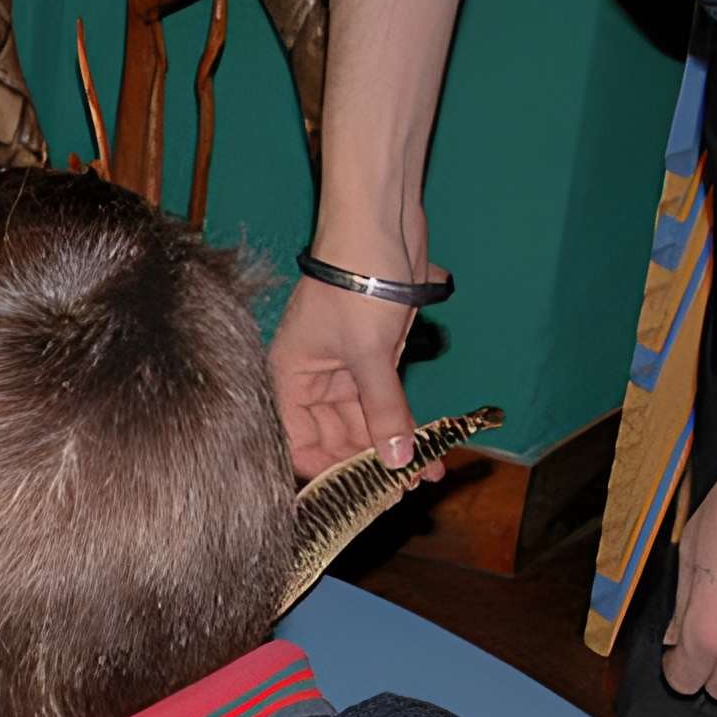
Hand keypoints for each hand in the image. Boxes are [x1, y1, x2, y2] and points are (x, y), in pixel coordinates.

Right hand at [269, 273, 433, 481]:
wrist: (380, 225)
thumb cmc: (356, 283)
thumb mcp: (370, 354)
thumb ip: (384, 411)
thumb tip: (396, 462)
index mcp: (287, 378)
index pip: (299, 442)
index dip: (328, 470)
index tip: (363, 492)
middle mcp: (311, 380)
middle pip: (335, 437)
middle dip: (370, 462)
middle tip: (405, 489)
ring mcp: (343, 370)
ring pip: (365, 422)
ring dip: (395, 447)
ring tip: (427, 474)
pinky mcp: (373, 358)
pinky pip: (386, 402)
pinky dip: (406, 423)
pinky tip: (428, 448)